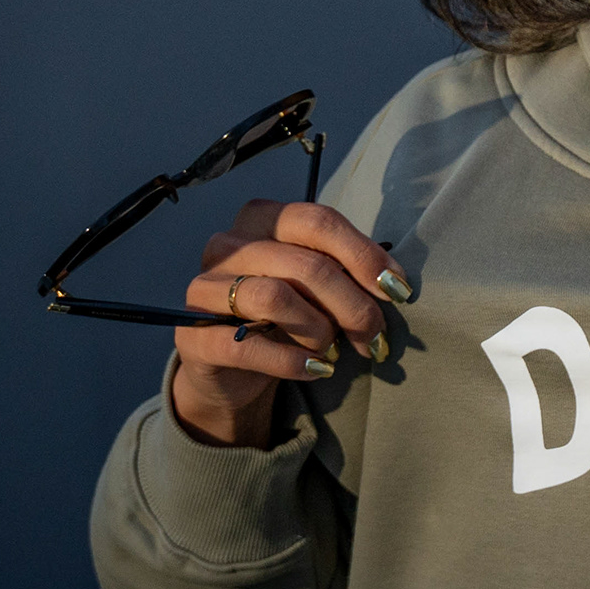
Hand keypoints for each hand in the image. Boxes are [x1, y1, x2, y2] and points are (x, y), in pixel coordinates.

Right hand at [167, 200, 404, 447]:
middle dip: (354, 305)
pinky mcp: (192, 335)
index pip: (319, 221)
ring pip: (276, 297)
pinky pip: (248, 345)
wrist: (231, 369)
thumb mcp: (316, 288)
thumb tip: (393, 284)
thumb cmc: (283, 317)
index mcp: (261, 219)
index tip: (398, 290)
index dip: (364, 255)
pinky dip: (292, 361)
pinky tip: (316, 369)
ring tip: (331, 350)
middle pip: (306, 264)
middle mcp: (227, 244)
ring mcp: (204, 288)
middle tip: (375, 337)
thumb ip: (345, 274)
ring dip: (319, 330)